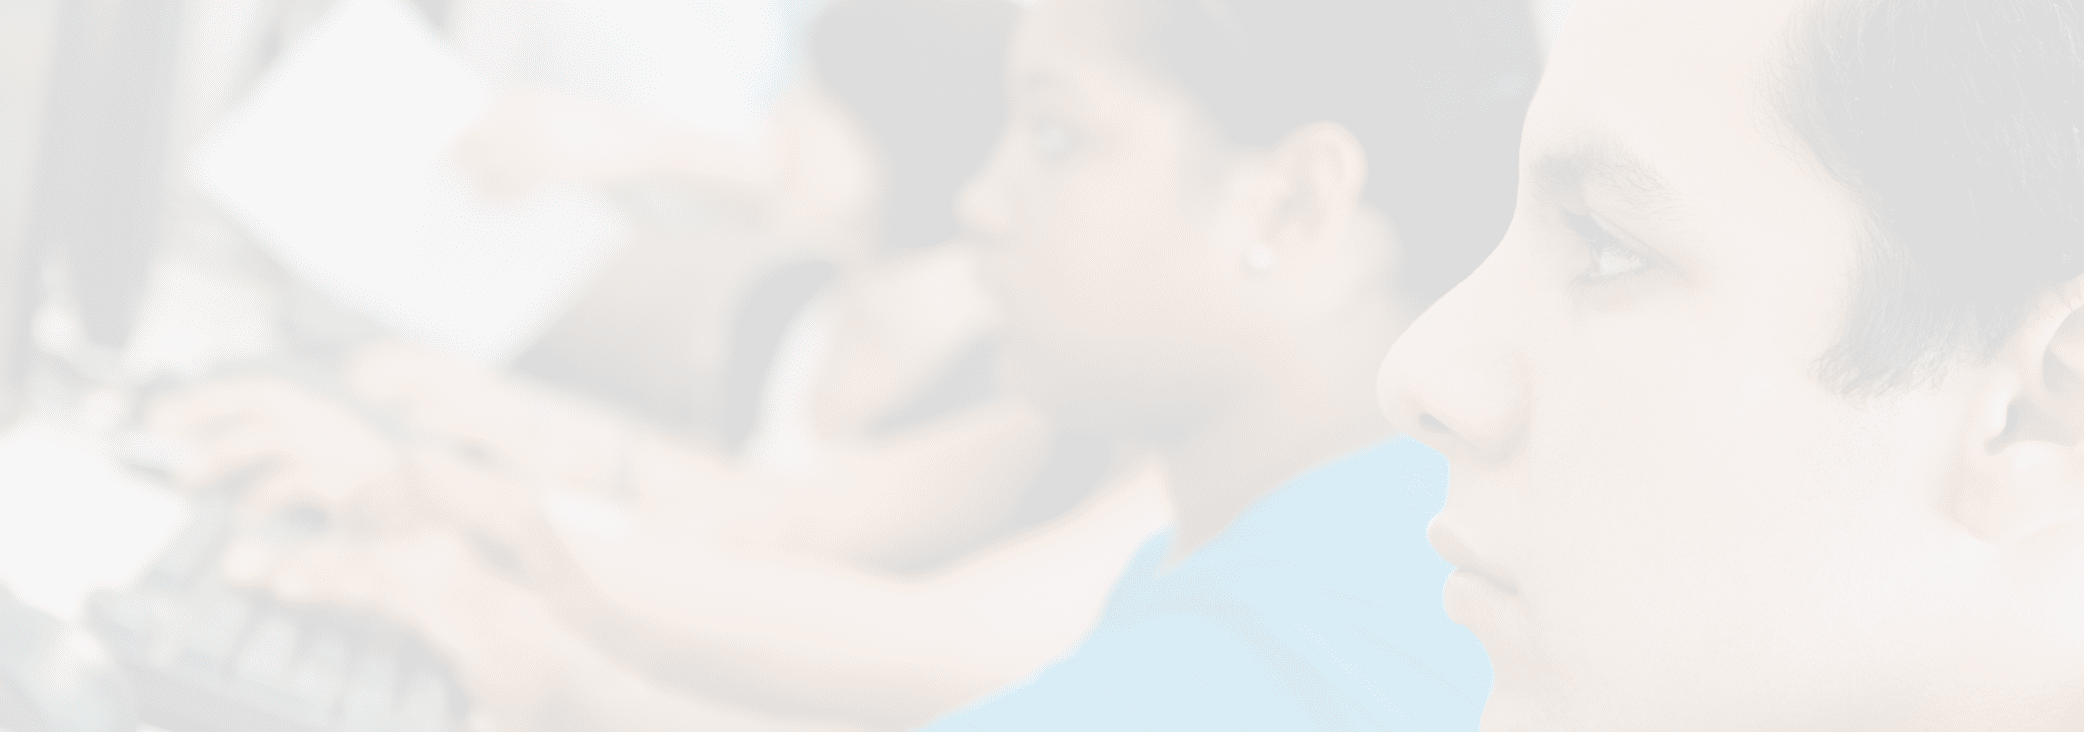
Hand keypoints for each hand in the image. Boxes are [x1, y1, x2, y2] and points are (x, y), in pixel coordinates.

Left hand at [452, 86, 774, 203]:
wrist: (641, 139)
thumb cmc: (594, 133)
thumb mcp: (555, 116)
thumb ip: (520, 125)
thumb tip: (475, 152)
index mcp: (521, 97)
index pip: (472, 122)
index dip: (456, 145)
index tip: (444, 164)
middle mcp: (524, 113)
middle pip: (472, 145)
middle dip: (462, 168)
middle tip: (455, 186)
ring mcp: (538, 138)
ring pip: (489, 169)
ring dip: (480, 188)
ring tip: (478, 201)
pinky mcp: (553, 164)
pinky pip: (513, 186)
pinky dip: (502, 198)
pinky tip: (499, 205)